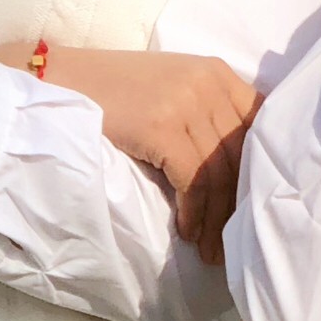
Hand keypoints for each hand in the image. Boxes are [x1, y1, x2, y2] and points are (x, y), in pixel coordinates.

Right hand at [12, 48, 258, 264]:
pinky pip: (192, 180)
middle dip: (239, 204)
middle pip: (241, 155)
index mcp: (217, 71)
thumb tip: (239, 171)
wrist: (60, 81)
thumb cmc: (113, 92)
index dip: (259, 171)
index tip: (252, 207)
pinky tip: (187, 231)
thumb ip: (207, 112)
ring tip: (209, 248)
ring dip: (215, 219)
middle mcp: (209, 82)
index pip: (259, 126)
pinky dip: (193, 212)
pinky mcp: (161, 126)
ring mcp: (186, 102)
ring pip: (219, 173)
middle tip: (232, 243)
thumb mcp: (173, 89)